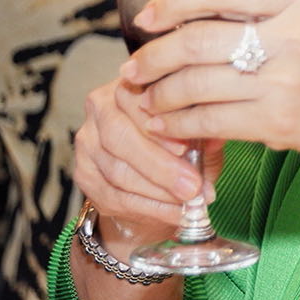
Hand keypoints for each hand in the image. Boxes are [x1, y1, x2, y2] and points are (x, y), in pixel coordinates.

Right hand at [72, 72, 225, 246]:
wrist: (153, 179)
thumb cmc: (182, 145)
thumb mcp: (199, 134)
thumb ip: (204, 134)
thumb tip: (215, 138)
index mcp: (129, 85)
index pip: (134, 100)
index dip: (158, 127)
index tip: (186, 149)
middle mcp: (100, 108)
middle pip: (119, 137)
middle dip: (159, 166)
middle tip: (192, 187)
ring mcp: (87, 142)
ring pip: (117, 170)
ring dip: (157, 191)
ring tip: (190, 202)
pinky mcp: (84, 175)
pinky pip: (114, 196)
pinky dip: (149, 208)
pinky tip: (175, 213)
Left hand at [123, 0, 299, 172]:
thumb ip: (269, 14)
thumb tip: (199, 14)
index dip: (172, 2)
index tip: (146, 17)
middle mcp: (292, 39)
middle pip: (196, 41)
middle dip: (153, 57)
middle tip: (133, 68)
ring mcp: (284, 83)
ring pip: (195, 84)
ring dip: (159, 95)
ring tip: (147, 99)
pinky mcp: (277, 122)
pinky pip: (210, 120)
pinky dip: (179, 124)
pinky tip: (167, 124)